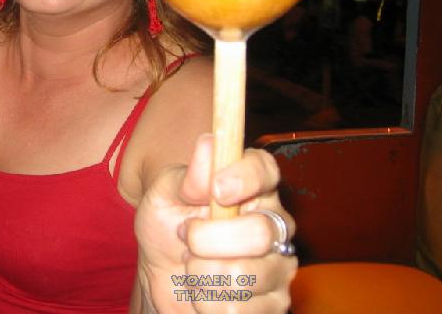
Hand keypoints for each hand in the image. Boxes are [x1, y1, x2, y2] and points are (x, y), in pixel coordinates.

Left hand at [135, 134, 296, 312]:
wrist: (162, 277)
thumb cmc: (166, 227)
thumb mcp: (163, 196)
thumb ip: (186, 176)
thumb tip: (209, 144)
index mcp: (250, 184)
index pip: (266, 170)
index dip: (245, 178)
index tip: (216, 189)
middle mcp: (273, 221)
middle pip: (259, 232)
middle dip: (207, 241)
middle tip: (186, 237)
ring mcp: (279, 264)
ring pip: (245, 275)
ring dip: (201, 274)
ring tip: (193, 266)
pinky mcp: (275, 303)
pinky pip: (240, 308)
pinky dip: (207, 302)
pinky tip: (205, 291)